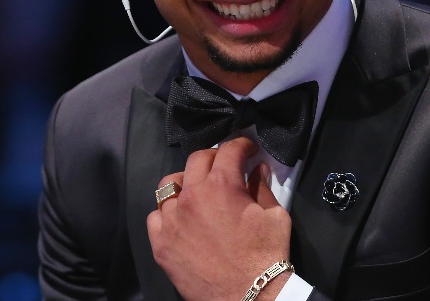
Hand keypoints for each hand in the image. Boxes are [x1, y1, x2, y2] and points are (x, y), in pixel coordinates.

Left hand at [147, 137, 292, 300]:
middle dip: (215, 157)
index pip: (228, 150)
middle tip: (227, 166)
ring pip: (168, 185)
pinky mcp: (161, 244)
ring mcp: (172, 221)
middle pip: (196, 160)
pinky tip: (181, 217)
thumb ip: (262, 187)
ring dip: (186, 181)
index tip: (248, 149)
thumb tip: (257, 169)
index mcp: (221, 186)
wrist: (250, 297)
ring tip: (198, 189)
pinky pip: (155, 216)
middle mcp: (191, 197)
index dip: (242, 144)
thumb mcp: (275, 216)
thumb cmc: (266, 256)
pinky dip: (167, 212)